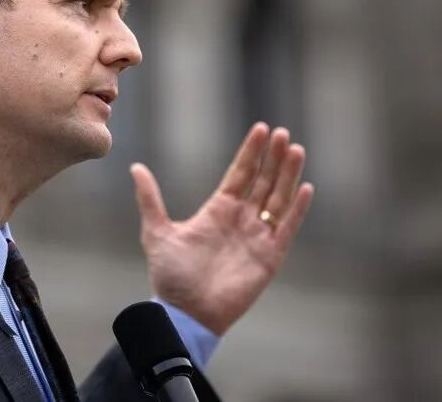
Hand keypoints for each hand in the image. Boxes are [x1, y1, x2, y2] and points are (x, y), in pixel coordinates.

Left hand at [131, 123, 313, 335]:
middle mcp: (241, 219)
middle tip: (282, 133)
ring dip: (288, 175)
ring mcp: (257, 236)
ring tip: (296, 149)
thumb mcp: (157, 232)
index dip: (251, 152)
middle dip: (273, 157)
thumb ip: (150, 199)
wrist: (185, 313)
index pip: (240, 173)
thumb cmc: (171, 276)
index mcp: (218, 210)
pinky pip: (287, 228)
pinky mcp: (269, 256)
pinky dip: (297, 209)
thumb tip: (135, 167)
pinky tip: (305, 187)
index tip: (262, 129)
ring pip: (278, 198)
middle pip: (263, 181)